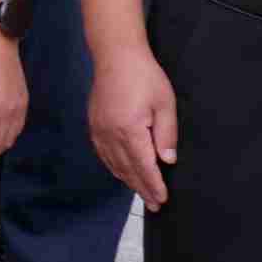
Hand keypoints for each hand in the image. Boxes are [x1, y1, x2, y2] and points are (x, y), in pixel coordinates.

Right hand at [87, 42, 177, 212]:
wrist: (115, 56)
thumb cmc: (144, 76)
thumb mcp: (165, 104)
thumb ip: (166, 135)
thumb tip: (167, 161)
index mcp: (130, 130)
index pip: (143, 166)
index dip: (153, 185)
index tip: (162, 200)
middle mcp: (111, 135)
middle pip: (128, 170)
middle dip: (142, 189)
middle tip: (154, 205)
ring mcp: (99, 131)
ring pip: (114, 164)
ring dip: (128, 181)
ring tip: (141, 193)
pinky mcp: (94, 125)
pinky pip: (104, 154)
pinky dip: (114, 168)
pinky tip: (122, 173)